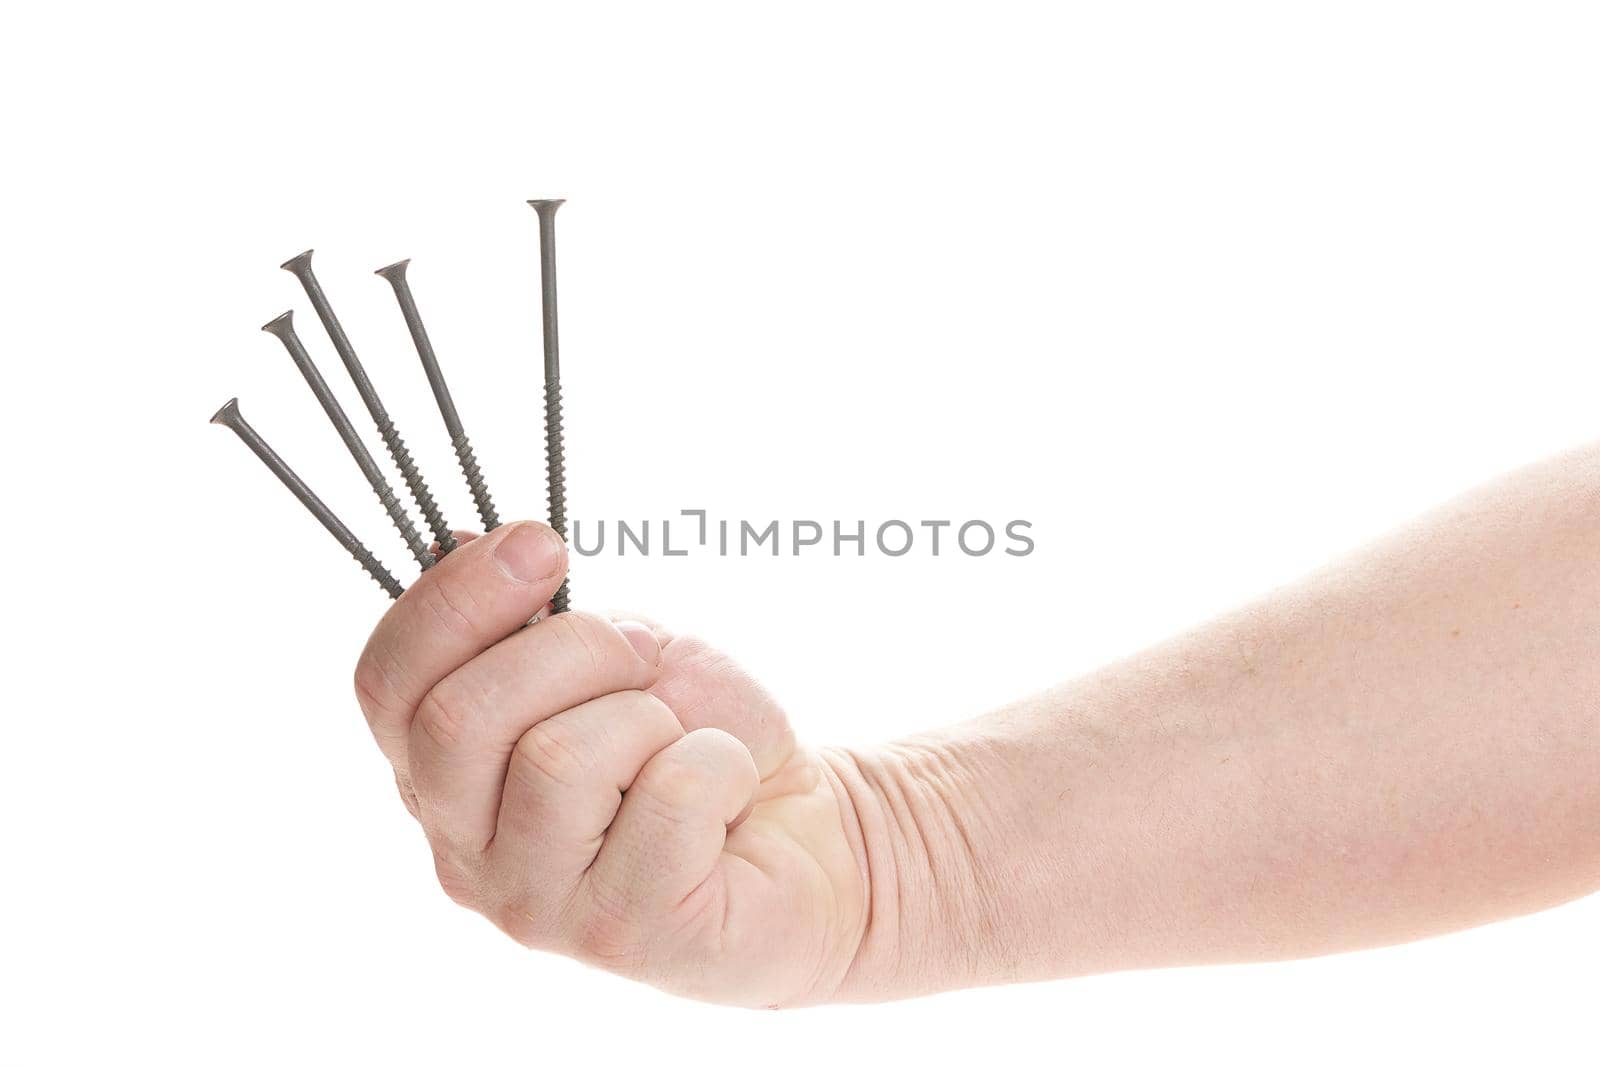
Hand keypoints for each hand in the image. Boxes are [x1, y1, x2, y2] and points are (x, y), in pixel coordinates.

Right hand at [352, 522, 869, 1005]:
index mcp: (441, 773)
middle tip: (638, 660)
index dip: (451, 601)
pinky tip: (728, 797)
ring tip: (679, 745)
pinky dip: (720, 763)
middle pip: (459, 719)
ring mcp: (536, 906)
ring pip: (559, 759)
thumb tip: (455, 545)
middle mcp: (464, 852)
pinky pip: (669, 796)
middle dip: (571, 651)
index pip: (386, 684)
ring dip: (651, 718)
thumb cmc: (694, 740)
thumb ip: (529, 624)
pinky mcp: (624, 935)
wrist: (806, 829)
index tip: (538, 545)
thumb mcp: (613, 655)